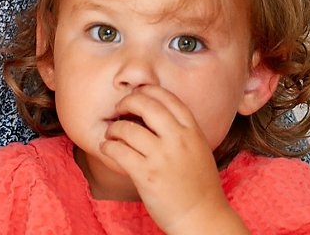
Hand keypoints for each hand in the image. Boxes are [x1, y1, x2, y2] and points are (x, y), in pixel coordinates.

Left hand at [97, 86, 246, 234]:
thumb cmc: (198, 185)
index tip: (137, 94)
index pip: (168, 97)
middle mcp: (179, 140)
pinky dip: (108, 147)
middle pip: (146, 104)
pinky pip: (119, 152)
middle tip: (119, 108)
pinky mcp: (147, 175)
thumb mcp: (198, 149)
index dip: (148, 91)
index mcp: (193, 132)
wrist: (202, 218)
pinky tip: (107, 148)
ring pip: (128, 129)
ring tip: (111, 134)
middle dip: (128, 101)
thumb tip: (152, 112)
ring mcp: (162, 157)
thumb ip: (180, 131)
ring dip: (114, 129)